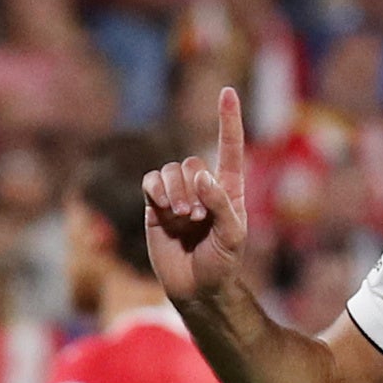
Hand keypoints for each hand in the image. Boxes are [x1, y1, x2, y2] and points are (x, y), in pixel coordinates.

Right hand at [143, 86, 251, 304]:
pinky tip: (161, 208)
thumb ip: (221, 204)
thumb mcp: (232, 236)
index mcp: (228, 188)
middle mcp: (202, 187)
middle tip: (196, 217)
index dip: (228, 120)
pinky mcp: (155, 206)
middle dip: (192, 188)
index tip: (227, 92)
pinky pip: (150, 182)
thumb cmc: (222, 264)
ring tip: (181, 218)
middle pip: (192, 162)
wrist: (196, 289)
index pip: (229, 148)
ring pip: (170, 171)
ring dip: (175, 191)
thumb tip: (202, 176)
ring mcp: (178, 195)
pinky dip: (155, 190)